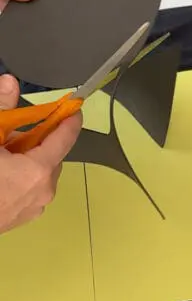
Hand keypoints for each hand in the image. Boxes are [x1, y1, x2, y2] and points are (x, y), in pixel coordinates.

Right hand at [0, 75, 81, 233]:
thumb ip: (2, 108)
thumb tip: (9, 82)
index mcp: (38, 169)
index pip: (65, 138)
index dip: (70, 119)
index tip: (74, 108)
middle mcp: (43, 190)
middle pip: (51, 155)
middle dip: (36, 141)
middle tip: (9, 135)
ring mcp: (35, 207)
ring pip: (40, 172)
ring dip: (27, 160)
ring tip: (1, 156)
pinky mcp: (24, 217)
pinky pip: (30, 189)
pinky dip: (21, 177)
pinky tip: (1, 174)